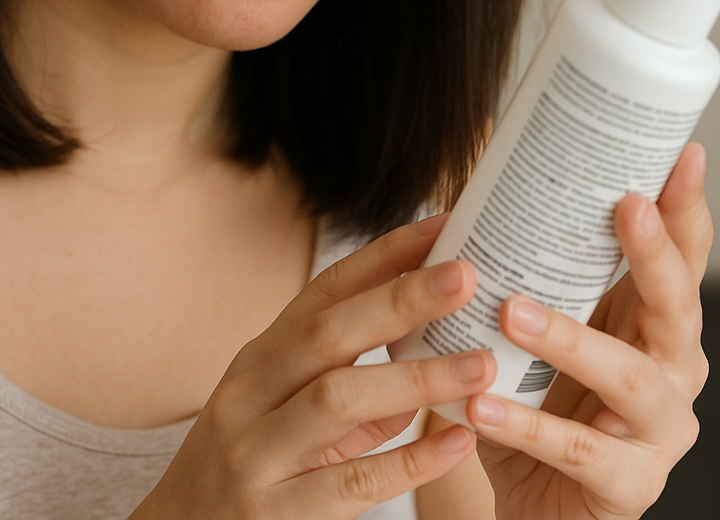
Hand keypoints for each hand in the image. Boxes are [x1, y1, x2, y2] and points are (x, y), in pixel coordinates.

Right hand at [132, 214, 497, 519]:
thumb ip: (347, 386)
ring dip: (414, 379)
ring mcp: (257, 453)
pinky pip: (350, 483)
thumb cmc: (240, 462)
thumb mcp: (278, 409)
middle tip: (465, 276)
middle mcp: (250, 395)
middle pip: (328, 334)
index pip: (323, 293)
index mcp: (259, 359)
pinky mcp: (274, 513)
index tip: (439, 228)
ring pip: (337, 400)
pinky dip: (409, 461)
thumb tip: (421, 363)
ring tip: (479, 364)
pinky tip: (457, 442)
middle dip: (399, 300)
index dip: (382, 257)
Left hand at [469, 143, 711, 519]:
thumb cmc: (538, 395)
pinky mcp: (628, 484)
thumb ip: (533, 273)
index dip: (686, 209)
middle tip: (626, 206)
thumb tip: (486, 192)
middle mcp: (671, 369)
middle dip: (655, 254)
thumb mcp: (539, 325)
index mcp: (651, 322)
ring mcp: (657, 430)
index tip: (682, 155)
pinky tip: (480, 405)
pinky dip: (525, 423)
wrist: (533, 498)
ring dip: (570, 340)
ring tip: (511, 313)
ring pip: (628, 376)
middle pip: (677, 306)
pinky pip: (574, 449)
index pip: (681, 258)